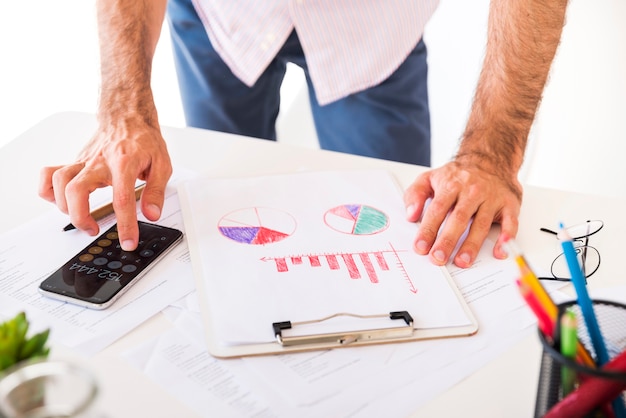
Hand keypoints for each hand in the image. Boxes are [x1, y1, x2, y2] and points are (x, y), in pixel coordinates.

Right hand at [38, 115, 171, 250]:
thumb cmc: (144, 140)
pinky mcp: (75, 162)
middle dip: (81, 217)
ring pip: (59, 182)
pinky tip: (60, 201)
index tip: (128, 241)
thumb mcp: (162, 164)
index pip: (122, 199)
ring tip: (82, 218)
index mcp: (124, 163)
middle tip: (94, 230)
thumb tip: (152, 214)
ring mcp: (84, 162)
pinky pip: (49, 173)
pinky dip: (48, 189)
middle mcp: (99, 162)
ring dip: (64, 206)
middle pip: (76, 190)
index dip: (125, 225)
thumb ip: (157, 191)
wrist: (128, 117)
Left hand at [403, 158, 521, 267]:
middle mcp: (472, 192)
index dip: (428, 229)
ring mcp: (491, 198)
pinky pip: (511, 222)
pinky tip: (500, 251)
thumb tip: (410, 215)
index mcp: (451, 186)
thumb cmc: (458, 175)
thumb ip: (415, 194)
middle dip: (447, 240)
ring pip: (481, 224)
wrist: (490, 159)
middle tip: (438, 258)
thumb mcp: (430, 177)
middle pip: (458, 218)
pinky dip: (507, 237)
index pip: (437, 210)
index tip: (420, 247)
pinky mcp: (509, 205)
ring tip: (462, 261)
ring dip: (472, 245)